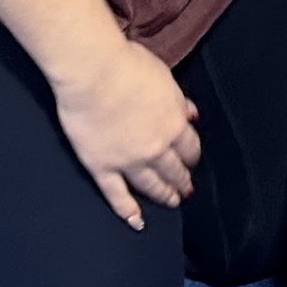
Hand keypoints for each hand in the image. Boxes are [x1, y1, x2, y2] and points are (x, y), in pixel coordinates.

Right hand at [51, 39, 199, 228]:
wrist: (93, 72)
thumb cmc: (126, 65)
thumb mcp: (164, 77)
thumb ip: (179, 101)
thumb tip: (192, 114)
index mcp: (173, 122)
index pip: (189, 147)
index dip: (191, 156)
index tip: (192, 161)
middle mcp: (155, 147)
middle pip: (173, 169)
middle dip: (182, 180)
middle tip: (186, 190)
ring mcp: (128, 161)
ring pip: (151, 185)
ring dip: (163, 195)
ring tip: (171, 202)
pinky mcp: (102, 167)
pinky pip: (117, 195)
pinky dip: (127, 210)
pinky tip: (136, 221)